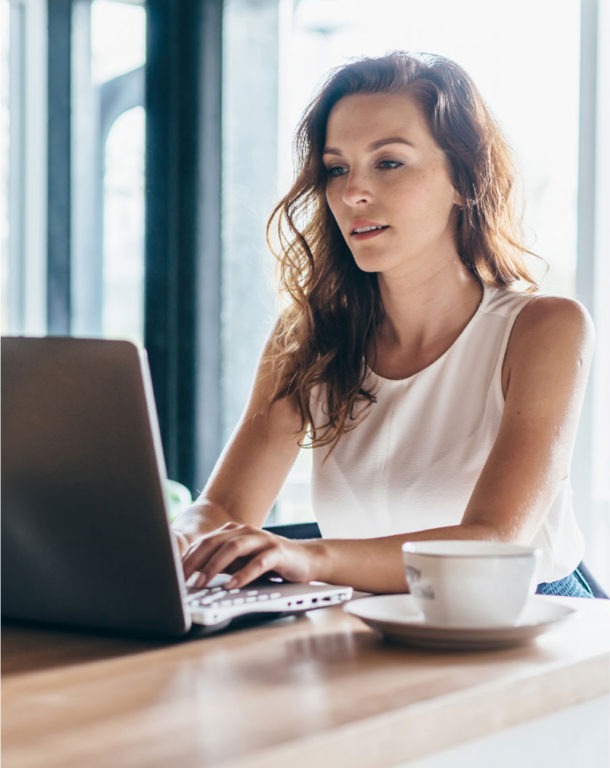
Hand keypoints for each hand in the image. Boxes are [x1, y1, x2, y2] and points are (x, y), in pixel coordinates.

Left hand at [181, 523, 315, 588]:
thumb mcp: (239, 563)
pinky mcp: (277, 552)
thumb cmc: (267, 563)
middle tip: (182, 580)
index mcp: (233, 532)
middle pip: (215, 542)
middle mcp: (246, 531)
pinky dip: (243, 574)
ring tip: (202, 583)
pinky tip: (232, 586)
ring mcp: (262, 540)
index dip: (186, 558)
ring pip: (234, 547)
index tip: (172, 576)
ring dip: (215, 566)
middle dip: (195, 561)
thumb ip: (219, 565)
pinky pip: (258, 562)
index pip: (204, 542)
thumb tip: (190, 577)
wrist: (305, 560)